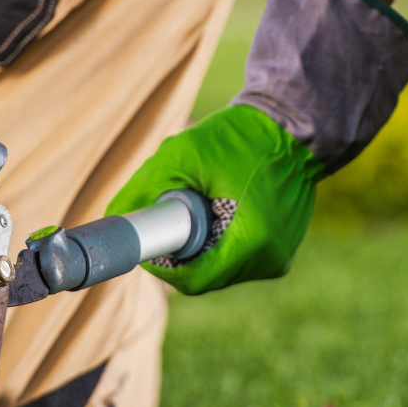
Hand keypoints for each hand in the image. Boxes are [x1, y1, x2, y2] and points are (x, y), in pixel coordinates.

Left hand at [106, 106, 323, 294]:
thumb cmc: (242, 137)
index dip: (161, 265)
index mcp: (252, 242)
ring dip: (200, 247)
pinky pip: (238, 258)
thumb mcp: (183, 154)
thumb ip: (143, 187)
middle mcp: (270, 260)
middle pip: (205, 277)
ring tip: (202, 205)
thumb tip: (112, 218)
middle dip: (180, 253)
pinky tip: (222, 209)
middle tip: (169, 218)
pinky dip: (220, 241)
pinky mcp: (282, 251)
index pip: (191, 280)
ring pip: (220, 270)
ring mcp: (279, 258)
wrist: (295, 127)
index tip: (149, 240)